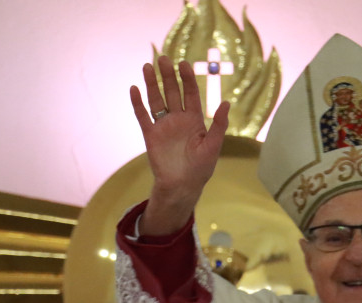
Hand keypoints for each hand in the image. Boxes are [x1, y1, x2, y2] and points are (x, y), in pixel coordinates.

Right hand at [129, 56, 229, 234]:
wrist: (182, 186)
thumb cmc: (201, 168)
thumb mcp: (213, 145)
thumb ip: (219, 125)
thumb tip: (226, 102)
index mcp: (195, 120)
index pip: (190, 94)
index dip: (187, 79)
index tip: (184, 64)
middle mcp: (178, 119)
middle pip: (172, 92)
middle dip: (168, 76)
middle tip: (163, 58)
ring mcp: (163, 126)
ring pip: (156, 100)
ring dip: (152, 84)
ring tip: (147, 66)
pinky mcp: (150, 135)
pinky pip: (143, 116)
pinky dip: (138, 103)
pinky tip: (134, 89)